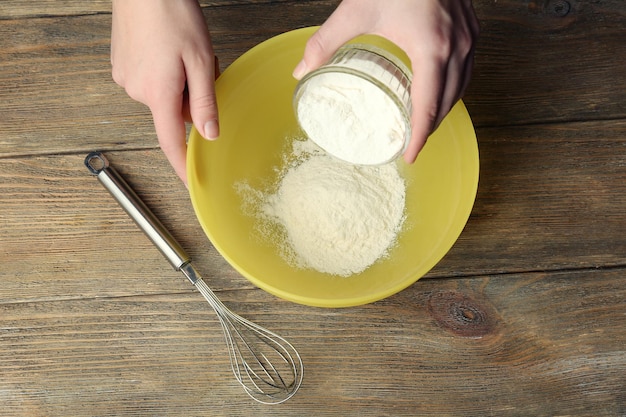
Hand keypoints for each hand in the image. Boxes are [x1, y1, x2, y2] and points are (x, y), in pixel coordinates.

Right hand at [111, 0, 217, 184]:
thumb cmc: (172, 14)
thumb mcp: (200, 60)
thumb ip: (205, 101)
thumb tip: (210, 134)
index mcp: (158, 94)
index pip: (170, 142)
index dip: (182, 165)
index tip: (191, 182)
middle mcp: (137, 91)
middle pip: (174, 113)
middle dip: (192, 98)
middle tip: (202, 67)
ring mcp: (125, 77)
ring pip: (164, 96)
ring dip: (178, 82)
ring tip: (182, 51)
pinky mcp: (120, 65)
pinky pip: (150, 81)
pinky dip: (164, 72)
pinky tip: (167, 48)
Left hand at [293, 0, 478, 162]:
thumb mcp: (356, 9)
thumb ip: (325, 42)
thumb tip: (301, 71)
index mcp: (431, 50)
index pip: (428, 107)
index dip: (418, 137)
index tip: (408, 156)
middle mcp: (457, 47)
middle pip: (447, 103)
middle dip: (430, 128)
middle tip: (412, 145)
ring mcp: (468, 37)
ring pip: (461, 86)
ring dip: (444, 109)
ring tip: (424, 124)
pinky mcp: (470, 27)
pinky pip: (467, 68)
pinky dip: (454, 86)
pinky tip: (438, 89)